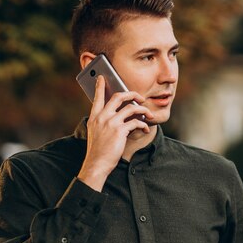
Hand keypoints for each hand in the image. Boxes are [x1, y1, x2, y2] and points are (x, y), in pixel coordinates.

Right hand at [77, 76, 153, 190]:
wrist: (96, 164)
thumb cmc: (98, 151)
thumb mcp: (95, 133)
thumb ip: (102, 122)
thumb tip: (116, 115)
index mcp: (94, 117)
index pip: (98, 97)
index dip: (100, 86)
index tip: (102, 77)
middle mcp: (102, 117)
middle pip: (118, 97)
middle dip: (132, 94)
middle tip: (140, 98)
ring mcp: (111, 123)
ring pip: (131, 108)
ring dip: (143, 110)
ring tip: (149, 115)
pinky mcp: (120, 131)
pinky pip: (136, 123)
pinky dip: (143, 125)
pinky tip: (146, 129)